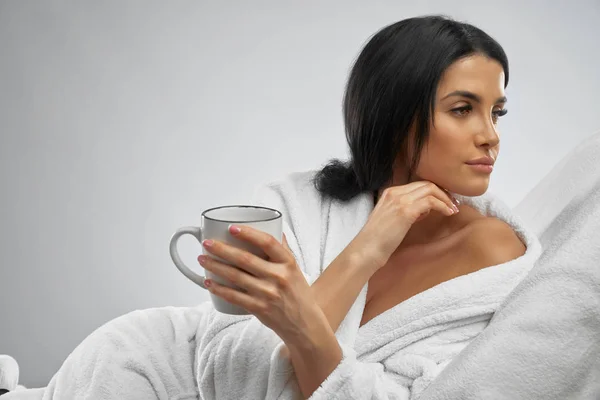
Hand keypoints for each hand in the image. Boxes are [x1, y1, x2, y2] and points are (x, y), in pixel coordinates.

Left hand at [197, 226, 322, 344]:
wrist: (305, 325)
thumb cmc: (298, 293)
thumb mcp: (295, 269)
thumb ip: (283, 250)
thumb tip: (274, 227)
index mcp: (288, 263)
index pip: (268, 242)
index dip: (248, 233)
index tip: (231, 228)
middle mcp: (278, 277)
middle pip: (245, 259)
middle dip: (221, 249)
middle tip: (206, 243)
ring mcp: (268, 294)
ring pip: (235, 277)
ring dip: (215, 267)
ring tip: (202, 259)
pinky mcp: (259, 308)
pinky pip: (234, 296)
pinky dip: (219, 289)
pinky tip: (208, 282)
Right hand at [352, 181, 460, 268]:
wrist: (366, 249)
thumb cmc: (378, 240)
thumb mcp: (392, 219)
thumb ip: (406, 210)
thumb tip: (425, 210)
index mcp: (390, 193)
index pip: (418, 185)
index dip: (435, 191)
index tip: (445, 201)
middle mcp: (395, 192)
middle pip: (426, 184)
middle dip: (443, 193)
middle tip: (453, 205)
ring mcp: (400, 200)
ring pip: (431, 189)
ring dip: (446, 199)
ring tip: (453, 210)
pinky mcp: (406, 210)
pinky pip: (431, 201)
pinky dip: (443, 206)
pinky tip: (448, 214)